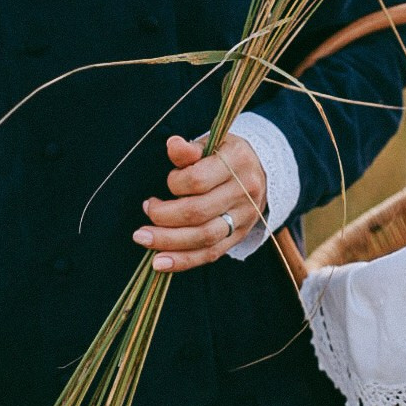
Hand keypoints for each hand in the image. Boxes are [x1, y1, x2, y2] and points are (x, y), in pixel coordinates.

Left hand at [132, 132, 267, 270]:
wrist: (262, 171)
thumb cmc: (227, 155)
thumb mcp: (212, 143)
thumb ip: (190, 149)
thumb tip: (172, 145)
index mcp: (237, 161)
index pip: (198, 179)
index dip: (175, 183)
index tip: (168, 181)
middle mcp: (244, 191)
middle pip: (199, 212)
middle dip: (164, 216)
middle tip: (146, 211)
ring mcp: (244, 217)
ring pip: (204, 237)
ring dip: (169, 241)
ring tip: (143, 239)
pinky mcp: (240, 236)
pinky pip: (211, 254)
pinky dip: (184, 260)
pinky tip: (161, 263)